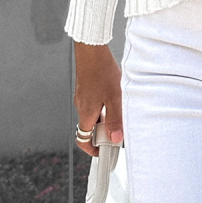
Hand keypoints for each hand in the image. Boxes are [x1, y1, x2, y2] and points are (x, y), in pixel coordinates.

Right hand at [73, 41, 123, 156]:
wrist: (91, 50)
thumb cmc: (101, 70)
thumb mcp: (114, 97)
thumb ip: (115, 119)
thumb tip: (116, 139)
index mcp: (86, 113)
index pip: (83, 139)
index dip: (92, 149)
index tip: (103, 152)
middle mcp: (82, 107)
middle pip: (89, 128)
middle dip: (103, 134)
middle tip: (118, 132)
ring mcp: (83, 98)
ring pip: (93, 116)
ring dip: (105, 119)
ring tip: (120, 112)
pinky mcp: (86, 89)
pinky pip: (94, 105)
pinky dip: (103, 108)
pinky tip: (115, 99)